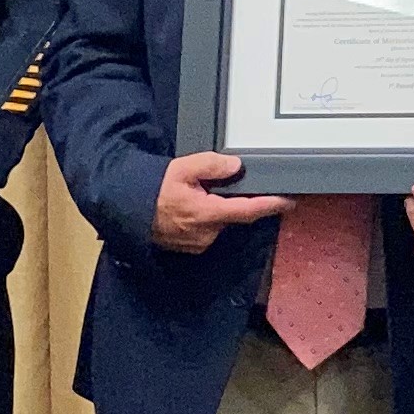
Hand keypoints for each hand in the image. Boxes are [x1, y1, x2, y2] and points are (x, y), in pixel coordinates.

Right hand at [152, 148, 289, 254]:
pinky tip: (187, 208)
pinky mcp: (190, 248)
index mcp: (207, 213)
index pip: (248, 210)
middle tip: (210, 185)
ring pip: (219, 223)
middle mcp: (207, 234)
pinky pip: (207, 231)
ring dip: (215, 209)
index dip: (270, 205)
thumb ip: (211, 165)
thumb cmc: (152, 187)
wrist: (124, 209)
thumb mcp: (182, 168)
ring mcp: (198, 244)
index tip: (289, 201)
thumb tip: (237, 167)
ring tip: (193, 194)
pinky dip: (205, 219)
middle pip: (233, 215)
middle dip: (230, 200)